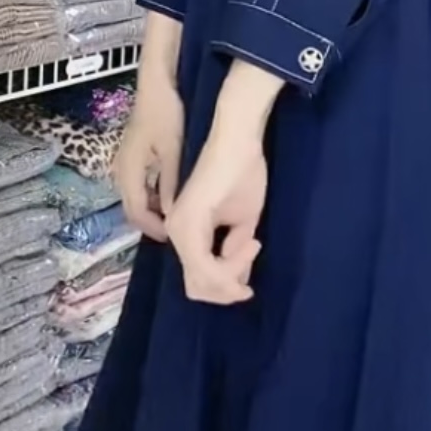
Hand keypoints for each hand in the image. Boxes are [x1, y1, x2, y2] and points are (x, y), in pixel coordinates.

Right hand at [115, 83, 184, 243]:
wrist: (156, 83)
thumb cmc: (166, 114)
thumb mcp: (173, 150)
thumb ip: (171, 183)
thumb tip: (173, 215)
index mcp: (128, 170)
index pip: (136, 212)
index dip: (154, 228)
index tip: (175, 236)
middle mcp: (120, 169)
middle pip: (132, 208)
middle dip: (152, 222)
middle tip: (177, 230)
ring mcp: (124, 162)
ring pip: (135, 197)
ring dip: (152, 209)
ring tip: (177, 215)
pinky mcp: (131, 155)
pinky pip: (138, 185)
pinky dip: (151, 195)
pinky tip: (170, 194)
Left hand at [166, 120, 267, 305]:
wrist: (238, 142)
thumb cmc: (241, 173)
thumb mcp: (242, 223)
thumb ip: (235, 250)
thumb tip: (237, 279)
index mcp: (185, 233)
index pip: (200, 280)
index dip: (227, 288)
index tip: (252, 273)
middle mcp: (176, 234)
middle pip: (199, 287)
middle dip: (229, 288)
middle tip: (253, 264)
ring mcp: (179, 230)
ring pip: (203, 280)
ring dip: (233, 274)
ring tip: (254, 244)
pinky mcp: (187, 224)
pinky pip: (205, 265)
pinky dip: (232, 264)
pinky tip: (251, 243)